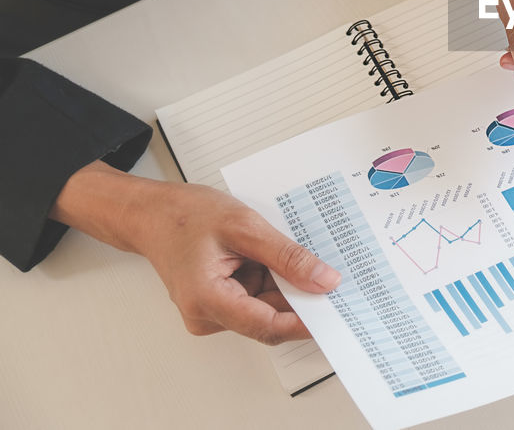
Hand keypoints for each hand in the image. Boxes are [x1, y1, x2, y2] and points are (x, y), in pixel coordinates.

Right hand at [51, 161, 340, 343]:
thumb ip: (287, 257)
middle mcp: (207, 315)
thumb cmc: (184, 215)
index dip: (306, 322)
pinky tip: (275, 256)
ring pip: (266, 307)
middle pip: (269, 318)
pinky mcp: (219, 301)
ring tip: (293, 252)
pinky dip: (272, 279)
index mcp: (208, 300)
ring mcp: (212, 310)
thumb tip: (323, 281)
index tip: (336, 310)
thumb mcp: (245, 227)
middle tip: (330, 274)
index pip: (268, 325)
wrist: (151, 212)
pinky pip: (256, 296)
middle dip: (300, 298)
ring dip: (284, 284)